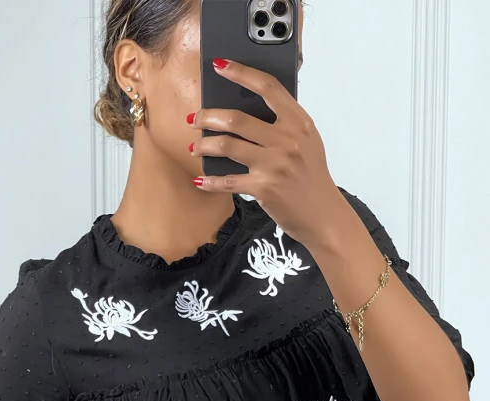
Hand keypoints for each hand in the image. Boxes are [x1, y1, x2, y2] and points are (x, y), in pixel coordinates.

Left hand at [188, 57, 344, 247]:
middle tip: (195, 119)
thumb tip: (247, 110)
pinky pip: (227, 181)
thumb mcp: (308, 143)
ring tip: (195, 147)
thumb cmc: (312, 178)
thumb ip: (285, 124)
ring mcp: (274, 164)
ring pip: (227, 145)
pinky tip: (200, 179)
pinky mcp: (263, 188)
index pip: (268, 88)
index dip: (241, 73)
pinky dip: (210, 181)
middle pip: (237, 118)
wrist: (324, 215)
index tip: (220, 66)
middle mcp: (287, 140)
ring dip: (205, 145)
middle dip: (208, 116)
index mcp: (299, 123)